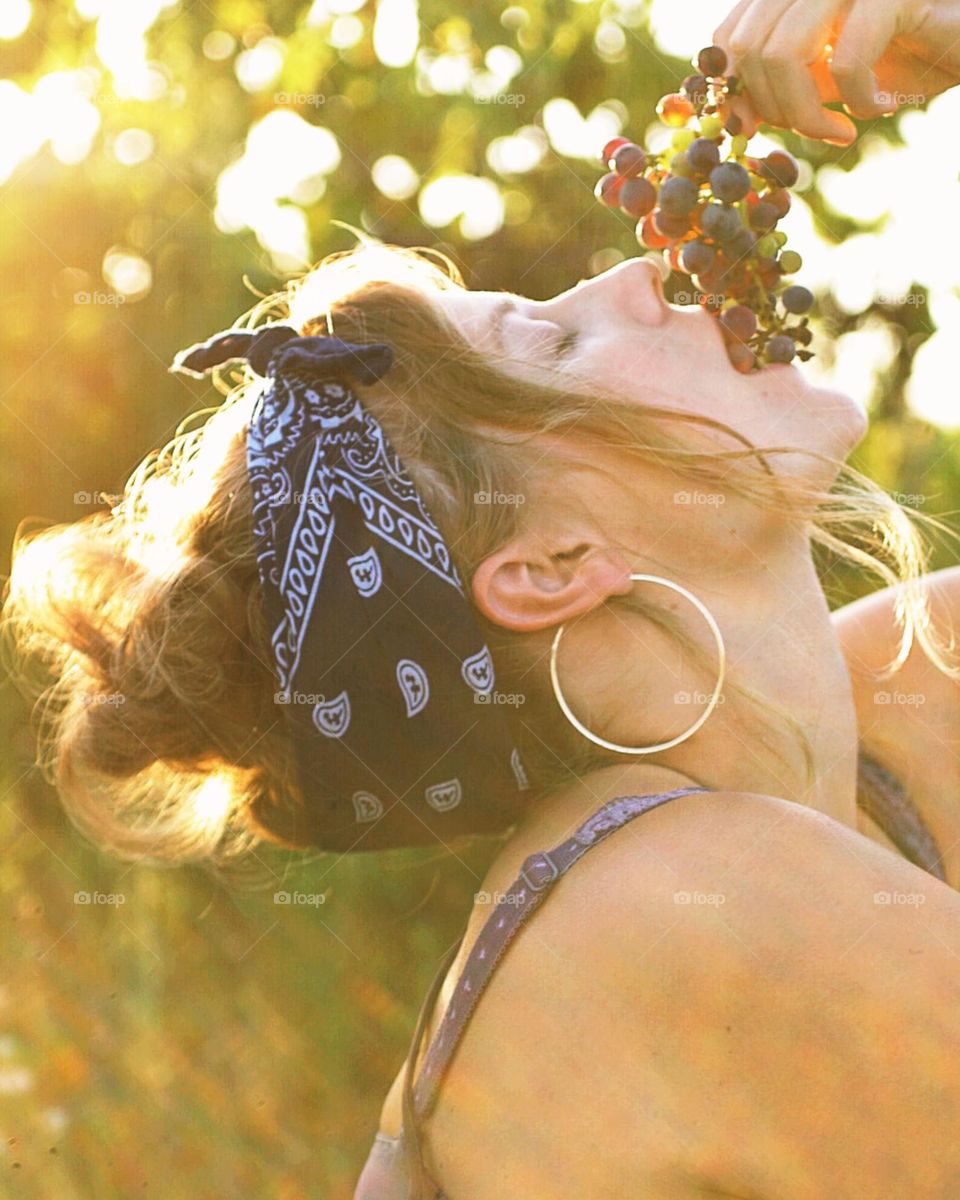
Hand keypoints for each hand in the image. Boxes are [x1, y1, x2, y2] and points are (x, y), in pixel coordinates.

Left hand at [713, 0, 959, 145]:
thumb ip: (783, 87)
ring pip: (784, 54)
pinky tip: (882, 105)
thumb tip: (736, 116)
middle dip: (773, 110)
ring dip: (807, 114)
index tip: (756, 129)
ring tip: (838, 131)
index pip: (728, 39)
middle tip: (814, 132)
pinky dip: (859, 99)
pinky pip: (845, 61)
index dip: (732, 91)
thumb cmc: (904, 55)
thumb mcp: (830, 76)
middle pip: (748, 50)